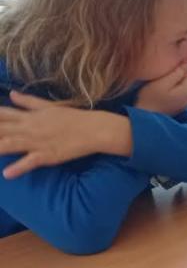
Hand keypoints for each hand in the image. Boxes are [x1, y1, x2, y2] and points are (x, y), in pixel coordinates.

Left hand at [0, 92, 130, 178]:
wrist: (96, 129)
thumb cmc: (74, 117)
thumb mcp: (50, 107)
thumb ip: (28, 102)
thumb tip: (11, 94)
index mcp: (29, 116)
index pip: (1, 114)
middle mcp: (30, 127)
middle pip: (1, 129)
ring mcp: (38, 142)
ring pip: (11, 144)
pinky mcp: (49, 155)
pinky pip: (31, 161)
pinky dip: (19, 167)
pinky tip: (7, 173)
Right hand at [135, 64, 186, 115]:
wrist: (144, 118)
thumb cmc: (150, 99)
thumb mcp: (162, 82)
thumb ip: (176, 73)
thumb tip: (186, 64)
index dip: (177, 69)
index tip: (165, 71)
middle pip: (186, 80)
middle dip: (176, 77)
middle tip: (161, 79)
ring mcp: (184, 104)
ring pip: (181, 87)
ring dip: (173, 84)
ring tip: (160, 86)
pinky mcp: (177, 108)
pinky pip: (177, 94)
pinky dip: (171, 92)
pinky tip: (161, 94)